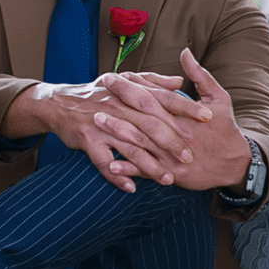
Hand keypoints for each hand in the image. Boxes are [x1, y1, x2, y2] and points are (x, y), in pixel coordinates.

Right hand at [4, 73, 203, 192]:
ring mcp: (103, 123)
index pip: (163, 98)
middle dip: (172, 142)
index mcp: (130, 91)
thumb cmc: (98, 93)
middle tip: (189, 157)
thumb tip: (180, 81)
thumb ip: (153, 82)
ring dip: (150, 165)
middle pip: (150, 125)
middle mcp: (118, 106)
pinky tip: (131, 187)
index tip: (207, 118)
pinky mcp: (88, 140)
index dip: (186, 108)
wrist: (60, 104)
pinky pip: (104, 161)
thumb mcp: (125, 81)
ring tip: (168, 179)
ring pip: (130, 146)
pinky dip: (117, 174)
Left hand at [91, 49, 251, 191]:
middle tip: (97, 96)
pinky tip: (111, 164)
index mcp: (184, 114)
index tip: (111, 77)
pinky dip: (129, 168)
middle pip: (143, 117)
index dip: (131, 86)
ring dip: (117, 133)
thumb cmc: (226, 128)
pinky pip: (146, 170)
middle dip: (118, 106)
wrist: (236, 163)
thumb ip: (200, 75)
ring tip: (97, 123)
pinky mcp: (172, 172)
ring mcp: (172, 154)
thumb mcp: (219, 97)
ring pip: (141, 143)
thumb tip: (185, 53)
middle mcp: (176, 133)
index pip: (153, 96)